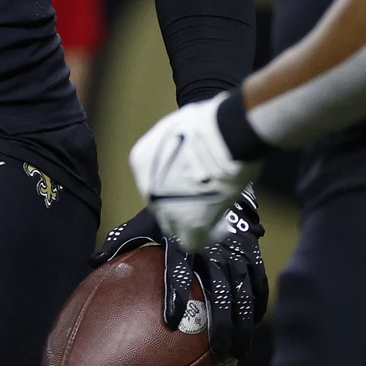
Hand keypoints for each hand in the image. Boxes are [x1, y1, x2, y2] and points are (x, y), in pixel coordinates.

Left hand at [97, 195, 268, 360]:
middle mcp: (213, 247)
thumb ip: (122, 240)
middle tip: (218, 352)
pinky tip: (254, 325)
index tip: (171, 320)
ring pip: (244, 292)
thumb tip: (92, 262)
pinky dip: (257, 304)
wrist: (208, 180)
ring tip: (238, 351)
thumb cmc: (172, 207)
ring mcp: (236, 251)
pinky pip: (259, 282)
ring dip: (243, 323)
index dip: (175, 294)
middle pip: (220, 290)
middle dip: (221, 323)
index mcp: (183, 239)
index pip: (178, 270)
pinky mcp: (252, 251)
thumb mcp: (146, 218)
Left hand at [128, 93, 260, 250]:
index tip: (192, 180)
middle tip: (204, 198)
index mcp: (141, 161)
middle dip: (180, 204)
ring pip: (175, 226)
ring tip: (215, 214)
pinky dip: (207, 237)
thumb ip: (175, 148)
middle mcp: (147, 187)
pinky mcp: (191, 224)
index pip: (154, 180)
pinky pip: (193, 241)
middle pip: (161, 204)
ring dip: (193, 221)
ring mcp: (167, 209)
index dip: (174, 182)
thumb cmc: (206, 124)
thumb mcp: (178, 129)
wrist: (224, 137)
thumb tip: (187, 151)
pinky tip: (221, 228)